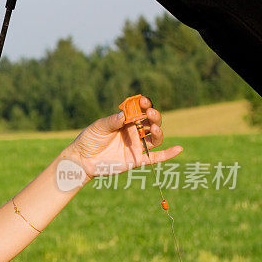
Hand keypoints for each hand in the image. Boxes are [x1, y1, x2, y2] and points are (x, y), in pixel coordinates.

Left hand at [66, 96, 182, 178]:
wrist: (82, 159)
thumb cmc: (89, 140)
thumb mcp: (99, 127)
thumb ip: (112, 121)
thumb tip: (125, 114)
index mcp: (126, 121)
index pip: (140, 111)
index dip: (144, 106)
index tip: (143, 101)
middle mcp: (134, 132)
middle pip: (151, 123)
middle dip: (153, 116)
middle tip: (149, 113)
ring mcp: (137, 146)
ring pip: (155, 138)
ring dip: (158, 132)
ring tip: (153, 127)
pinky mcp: (137, 160)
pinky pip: (155, 157)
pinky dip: (168, 154)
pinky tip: (178, 149)